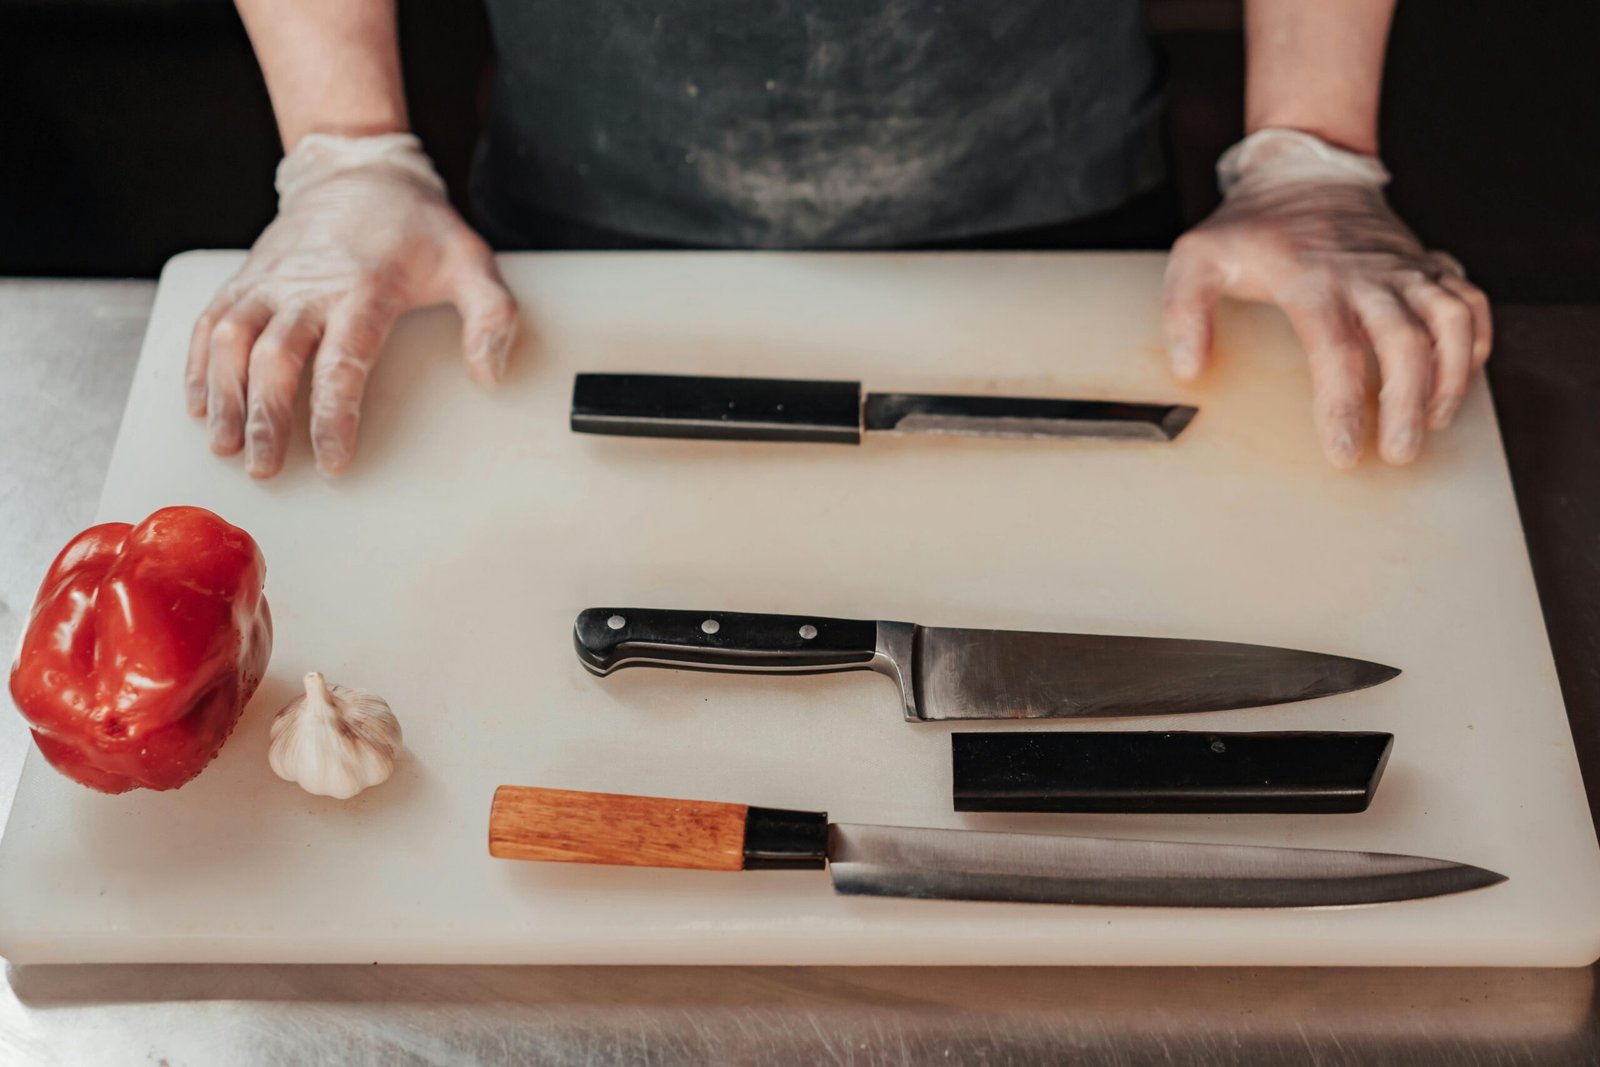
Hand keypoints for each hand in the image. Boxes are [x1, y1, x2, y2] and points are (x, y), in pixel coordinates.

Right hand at [187, 133, 517, 476]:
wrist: (359, 170)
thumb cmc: (418, 227)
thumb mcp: (472, 262)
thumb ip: (492, 317)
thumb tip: (489, 375)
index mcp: (364, 289)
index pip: (343, 363)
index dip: (334, 417)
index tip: (334, 462)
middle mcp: (308, 286)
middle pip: (275, 358)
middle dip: (266, 418)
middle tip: (264, 468)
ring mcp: (270, 280)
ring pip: (230, 339)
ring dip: (223, 396)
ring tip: (224, 447)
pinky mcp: (246, 276)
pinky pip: (210, 320)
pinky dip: (198, 363)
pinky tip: (200, 404)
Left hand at [1162, 129, 1491, 467]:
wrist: (1305, 170)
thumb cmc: (1251, 227)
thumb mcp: (1197, 257)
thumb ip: (1184, 310)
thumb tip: (1189, 369)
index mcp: (1312, 279)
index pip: (1336, 349)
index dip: (1342, 404)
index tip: (1343, 452)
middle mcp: (1369, 275)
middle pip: (1405, 342)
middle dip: (1407, 403)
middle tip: (1398, 452)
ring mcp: (1405, 268)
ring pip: (1450, 320)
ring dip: (1450, 376)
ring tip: (1433, 423)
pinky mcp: (1428, 264)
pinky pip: (1469, 300)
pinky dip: (1475, 340)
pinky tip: (1458, 377)